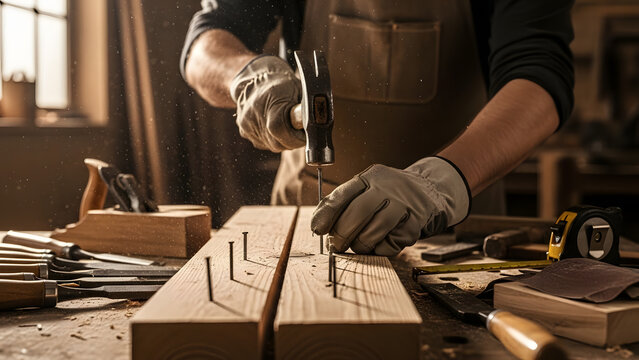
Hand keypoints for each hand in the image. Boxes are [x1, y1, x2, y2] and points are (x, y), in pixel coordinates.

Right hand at [230, 55, 304, 151]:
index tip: (304, 134)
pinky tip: (274, 124)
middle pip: (277, 142)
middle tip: (298, 130)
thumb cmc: (283, 84)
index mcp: (269, 100)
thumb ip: (307, 108)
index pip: (280, 129)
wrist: (257, 79)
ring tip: (285, 123)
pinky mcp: (244, 130)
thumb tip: (318, 123)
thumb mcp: (300, 89)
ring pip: (272, 145)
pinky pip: (264, 143)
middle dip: (291, 140)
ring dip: (282, 139)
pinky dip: (272, 138)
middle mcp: (254, 113)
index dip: (295, 137)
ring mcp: (246, 124)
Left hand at [311, 157, 470, 255]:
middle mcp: (388, 188)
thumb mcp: (367, 188)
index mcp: (370, 177)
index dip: (326, 214)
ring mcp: (404, 205)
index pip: (342, 194)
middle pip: (358, 214)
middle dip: (342, 234)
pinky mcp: (416, 224)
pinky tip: (380, 243)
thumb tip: (319, 225)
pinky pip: (391, 244)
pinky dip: (380, 249)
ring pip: (374, 232)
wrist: (430, 191)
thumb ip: (344, 202)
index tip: (317, 230)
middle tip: (335, 245)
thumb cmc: (389, 195)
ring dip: (360, 244)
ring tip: (358, 245)